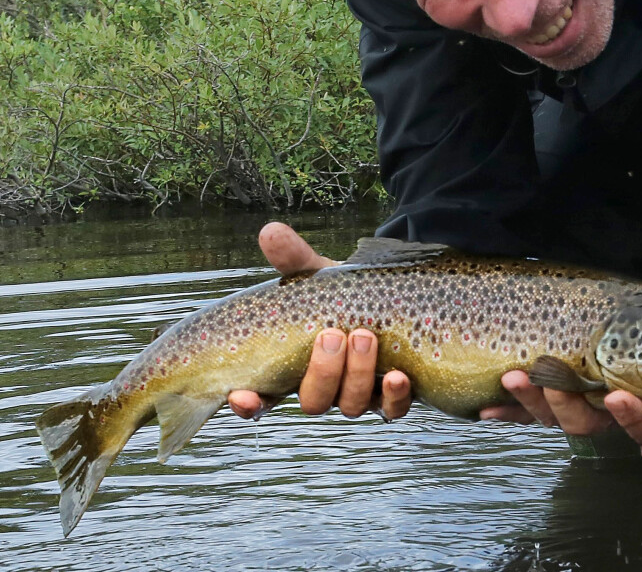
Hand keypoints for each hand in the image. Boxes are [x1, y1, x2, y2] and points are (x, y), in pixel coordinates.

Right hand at [227, 222, 412, 421]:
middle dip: (323, 372)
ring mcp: (357, 395)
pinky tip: (398, 377)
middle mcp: (324, 388)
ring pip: (351, 405)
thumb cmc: (342, 293)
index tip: (242, 395)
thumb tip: (270, 231)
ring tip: (364, 336)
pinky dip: (394, 397)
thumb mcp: (318, 277)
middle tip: (331, 335)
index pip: (262, 398)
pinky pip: (392, 410)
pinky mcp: (391, 397)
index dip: (249, 404)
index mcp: (293, 366)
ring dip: (357, 375)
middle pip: (313, 401)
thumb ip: (294, 259)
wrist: (391, 295)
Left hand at [478, 306, 641, 445]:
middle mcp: (603, 410)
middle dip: (565, 405)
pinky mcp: (540, 398)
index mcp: (639, 400)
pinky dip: (502, 412)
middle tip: (545, 378)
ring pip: (551, 418)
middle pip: (586, 423)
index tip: (618, 393)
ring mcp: (570, 405)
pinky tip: (483, 412)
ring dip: (530, 401)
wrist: (623, 316)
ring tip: (512, 375)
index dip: (631, 415)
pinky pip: (520, 414)